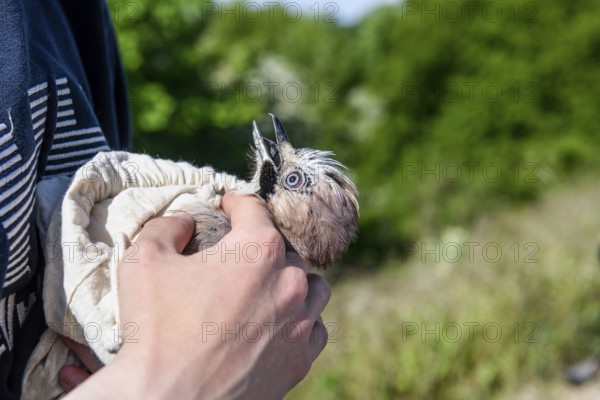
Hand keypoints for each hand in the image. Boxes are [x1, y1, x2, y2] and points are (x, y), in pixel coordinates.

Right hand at [65, 193, 330, 398]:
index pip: (254, 209)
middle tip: (235, 257)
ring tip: (267, 287)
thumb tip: (187, 222)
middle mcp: (290, 281)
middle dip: (259, 246)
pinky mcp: (300, 359)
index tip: (226, 205)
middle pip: (284, 249)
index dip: (235, 202)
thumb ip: (168, 226)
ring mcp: (300, 323)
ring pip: (312, 287)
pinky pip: (315, 328)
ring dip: (292, 280)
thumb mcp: (144, 260)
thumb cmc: (156, 329)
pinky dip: (301, 320)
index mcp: (258, 249)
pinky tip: (280, 323)